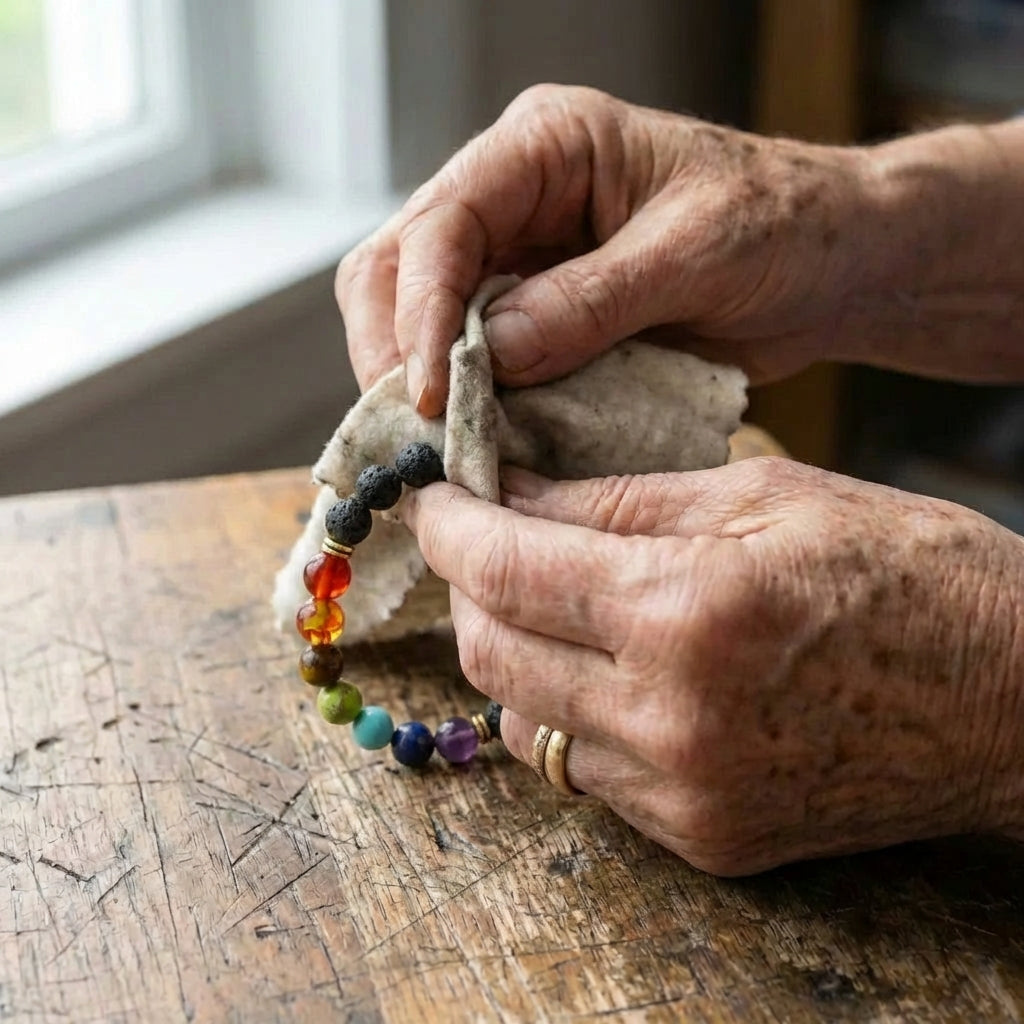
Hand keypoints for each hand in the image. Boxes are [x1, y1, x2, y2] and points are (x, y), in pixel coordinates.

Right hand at [337, 84, 876, 413]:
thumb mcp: (696, 252)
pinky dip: (467, 404)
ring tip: (439, 445)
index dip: (420, 309)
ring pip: (420, 318)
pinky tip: (477, 441)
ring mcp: (520, 260)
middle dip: (395, 350)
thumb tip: (490, 355)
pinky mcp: (537, 317)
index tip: (427, 391)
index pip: (443, 221)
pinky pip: (473, 360)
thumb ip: (591, 301)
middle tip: (414, 430)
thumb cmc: (783, 225)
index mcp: (546, 147)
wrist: (829, 264)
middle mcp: (515, 197)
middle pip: (400, 267)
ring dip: (420, 383)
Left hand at [402, 459, 1023, 874]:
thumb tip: (513, 493)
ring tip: (547, 600)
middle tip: (485, 539)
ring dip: (513, 653)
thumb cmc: (910, 573)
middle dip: (468, 587)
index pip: (506, 568)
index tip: (431, 498)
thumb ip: (620, 501)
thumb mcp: (764, 497)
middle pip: (491, 653)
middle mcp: (671, 718)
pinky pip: (586, 772)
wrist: (1016, 701)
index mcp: (689, 610)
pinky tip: (607, 666)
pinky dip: (570, 711)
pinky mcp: (703, 838)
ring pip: (524, 721)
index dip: (450, 526)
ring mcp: (684, 794)